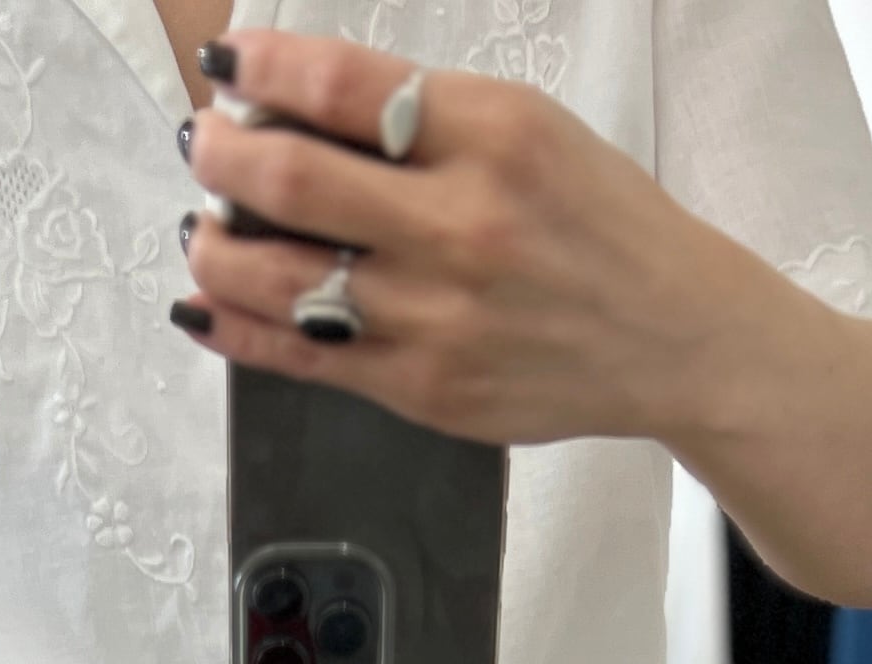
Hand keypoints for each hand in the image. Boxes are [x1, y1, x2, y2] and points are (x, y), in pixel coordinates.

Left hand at [177, 28, 736, 450]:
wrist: (670, 333)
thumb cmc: (594, 222)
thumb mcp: (526, 128)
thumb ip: (421, 118)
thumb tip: (298, 107)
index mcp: (489, 134)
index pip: (340, 87)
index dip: (261, 70)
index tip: (226, 67)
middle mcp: (459, 225)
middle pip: (292, 182)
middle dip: (221, 156)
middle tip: (202, 144)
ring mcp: (436, 316)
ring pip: (280, 279)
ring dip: (216, 247)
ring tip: (204, 224)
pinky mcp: (423, 389)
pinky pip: (303, 357)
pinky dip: (236, 329)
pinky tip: (203, 303)